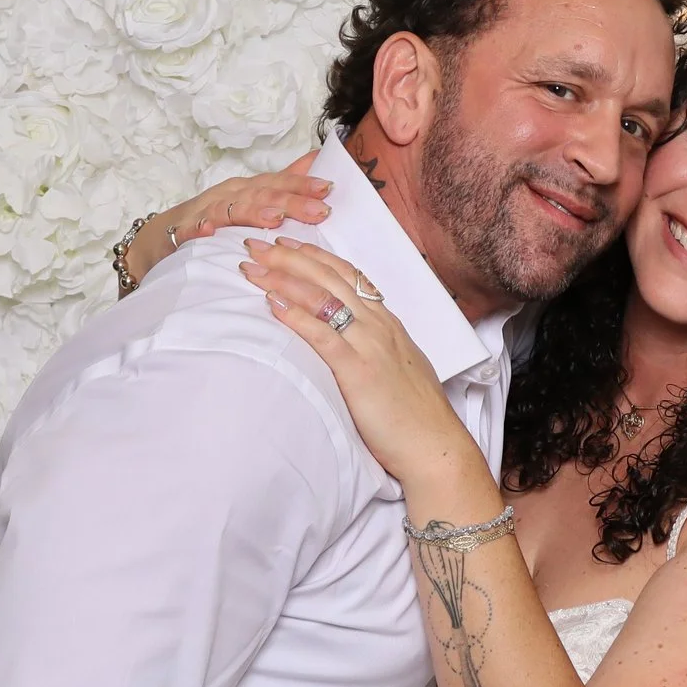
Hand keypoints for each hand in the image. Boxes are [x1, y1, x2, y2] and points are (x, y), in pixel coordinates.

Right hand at [125, 153, 328, 286]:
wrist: (165, 234)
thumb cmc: (218, 215)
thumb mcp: (254, 196)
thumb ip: (285, 181)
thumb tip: (317, 158)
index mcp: (250, 189)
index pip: (280, 183)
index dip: (303, 185)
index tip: (329, 188)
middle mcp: (231, 195)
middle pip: (263, 195)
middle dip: (291, 201)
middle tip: (319, 210)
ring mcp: (207, 211)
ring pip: (232, 209)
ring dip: (252, 212)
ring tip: (274, 218)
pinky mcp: (184, 231)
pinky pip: (191, 230)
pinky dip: (200, 229)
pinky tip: (209, 232)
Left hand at [240, 237, 487, 494]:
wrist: (434, 444)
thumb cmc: (415, 415)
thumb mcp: (397, 368)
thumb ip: (375, 349)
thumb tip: (350, 344)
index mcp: (387, 324)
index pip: (347, 276)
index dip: (314, 256)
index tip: (287, 243)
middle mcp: (379, 325)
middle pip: (329, 278)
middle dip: (289, 257)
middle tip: (255, 243)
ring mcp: (370, 345)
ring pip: (323, 298)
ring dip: (283, 278)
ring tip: (252, 267)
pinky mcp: (359, 370)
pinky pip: (323, 336)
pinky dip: (296, 316)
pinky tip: (272, 304)